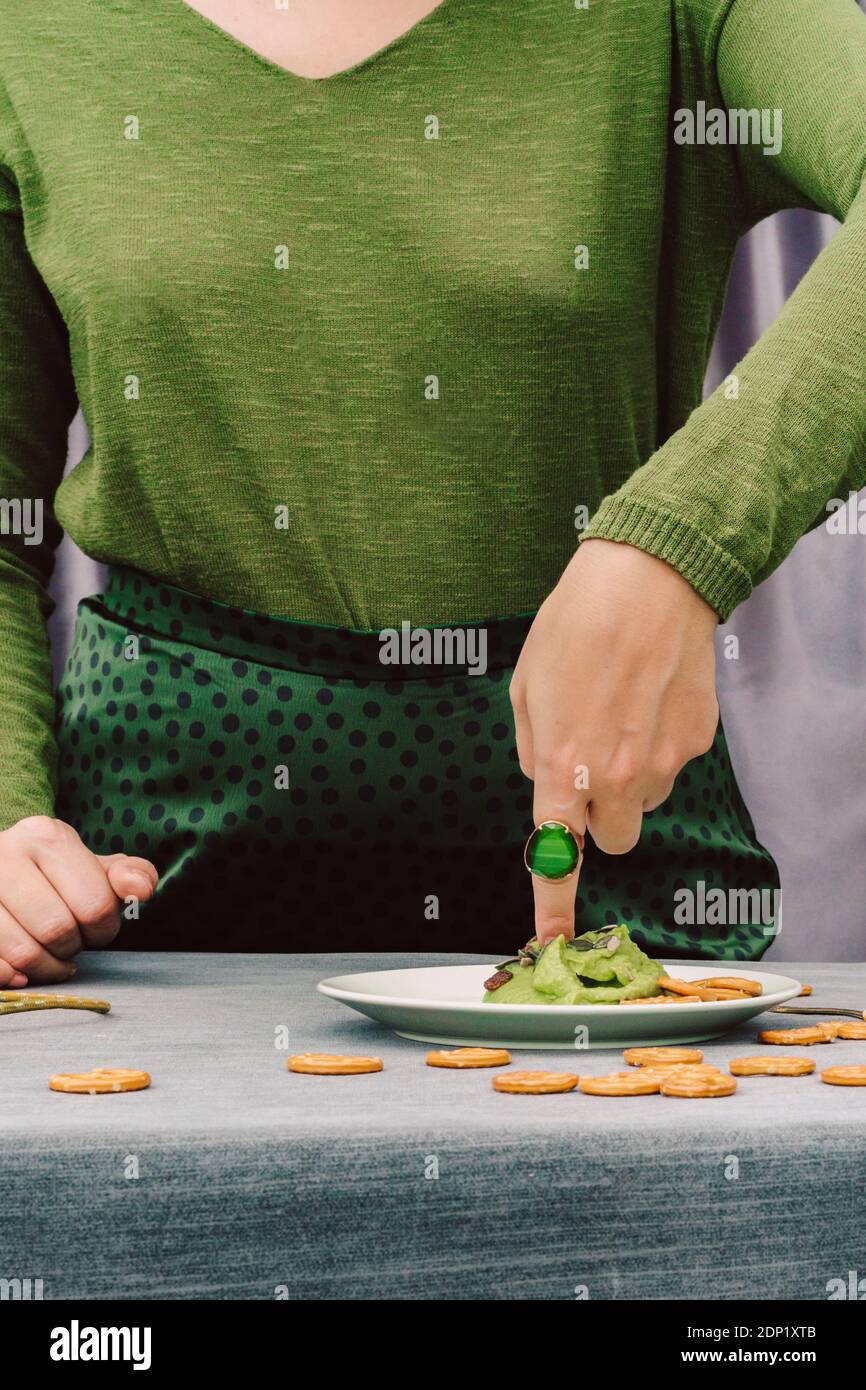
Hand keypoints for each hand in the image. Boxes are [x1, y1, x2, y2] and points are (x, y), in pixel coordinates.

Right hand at [0, 816, 157, 984]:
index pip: (94, 904)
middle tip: (70, 942)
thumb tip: (141, 889)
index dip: (104, 929)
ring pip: (21, 952)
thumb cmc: (56, 874)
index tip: (96, 926)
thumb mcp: (94, 867)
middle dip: (72, 947)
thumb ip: (129, 876)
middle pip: (57, 930)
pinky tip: (21, 969)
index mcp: (45, 837)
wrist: (2, 866)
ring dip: (45, 967)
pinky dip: (12, 976)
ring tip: (50, 956)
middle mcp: (5, 854)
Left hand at [510, 538, 718, 945]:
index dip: (552, 905)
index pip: (556, 857)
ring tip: (621, 709)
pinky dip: (658, 745)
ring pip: (644, 801)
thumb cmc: (577, 624)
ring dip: (630, 776)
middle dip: (600, 814)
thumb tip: (547, 781)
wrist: (650, 579)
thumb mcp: (526, 686)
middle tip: (591, 761)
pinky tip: (648, 697)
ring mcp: (663, 764)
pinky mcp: (697, 743)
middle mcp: (617, 778)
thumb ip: (534, 749)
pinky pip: (671, 766)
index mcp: (563, 767)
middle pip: (614, 839)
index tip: (552, 941)